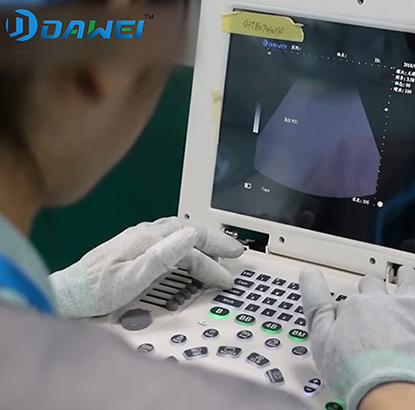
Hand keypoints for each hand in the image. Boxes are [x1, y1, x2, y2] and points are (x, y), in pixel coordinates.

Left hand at [49, 217, 242, 317]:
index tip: (228, 277)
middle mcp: (147, 233)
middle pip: (189, 231)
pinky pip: (170, 236)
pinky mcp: (134, 244)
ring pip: (180, 231)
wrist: (71, 292)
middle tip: (236, 251)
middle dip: (216, 240)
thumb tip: (192, 234)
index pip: (192, 247)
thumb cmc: (100, 290)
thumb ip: (165, 254)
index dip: (213, 262)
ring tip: (218, 247)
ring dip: (202, 238)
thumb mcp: (134, 277)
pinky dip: (187, 240)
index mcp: (150, 239)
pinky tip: (187, 246)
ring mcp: (140, 236)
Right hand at [299, 266, 414, 409]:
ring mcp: (404, 305)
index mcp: (353, 306)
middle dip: (372, 287)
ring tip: (404, 275)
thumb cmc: (352, 368)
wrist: (384, 383)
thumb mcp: (320, 336)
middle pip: (375, 285)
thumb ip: (315, 303)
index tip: (345, 315)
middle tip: (373, 291)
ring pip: (406, 280)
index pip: (349, 300)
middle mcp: (378, 300)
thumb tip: (308, 275)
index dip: (347, 308)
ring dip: (405, 276)